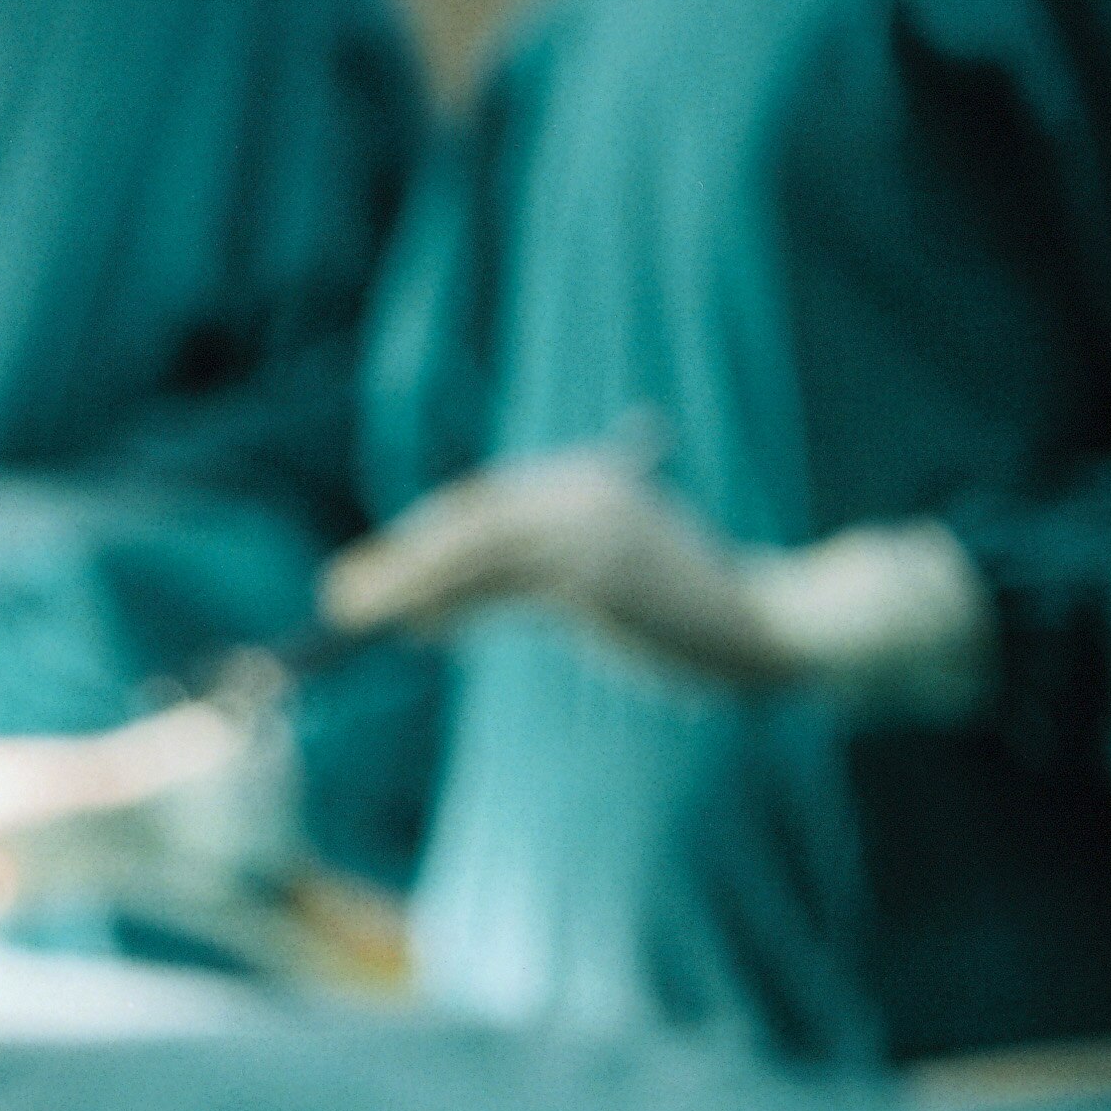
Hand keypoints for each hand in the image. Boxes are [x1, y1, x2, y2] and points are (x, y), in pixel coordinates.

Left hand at [321, 454, 989, 712]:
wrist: (768, 629)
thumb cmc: (685, 612)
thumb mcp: (608, 576)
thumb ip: (542, 571)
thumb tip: (447, 601)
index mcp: (591, 481)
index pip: (487, 505)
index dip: (425, 540)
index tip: (381, 572)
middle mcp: (586, 491)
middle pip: (469, 521)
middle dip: (401, 558)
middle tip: (342, 592)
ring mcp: (591, 529)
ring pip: (474, 553)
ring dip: (405, 584)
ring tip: (353, 612)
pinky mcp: (593, 575)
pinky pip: (502, 589)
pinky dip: (449, 606)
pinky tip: (415, 627)